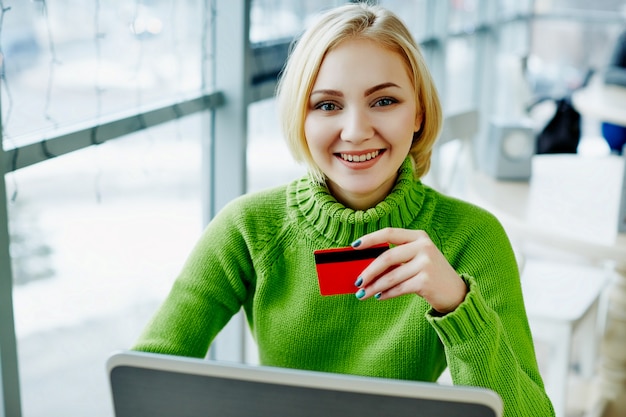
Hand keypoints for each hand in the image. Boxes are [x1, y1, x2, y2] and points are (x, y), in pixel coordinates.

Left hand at [352, 227, 466, 313]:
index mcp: (419, 237)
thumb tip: (364, 267)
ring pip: (391, 276)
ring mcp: (426, 263)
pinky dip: (386, 294)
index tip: (353, 246)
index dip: (370, 239)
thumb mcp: (416, 260)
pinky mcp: (426, 281)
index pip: (389, 233)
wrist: (456, 293)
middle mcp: (423, 247)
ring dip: (374, 287)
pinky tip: (379, 297)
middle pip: (387, 257)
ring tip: (362, 294)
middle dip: (368, 271)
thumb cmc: (429, 275)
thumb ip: (396, 258)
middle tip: (357, 281)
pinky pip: (398, 288)